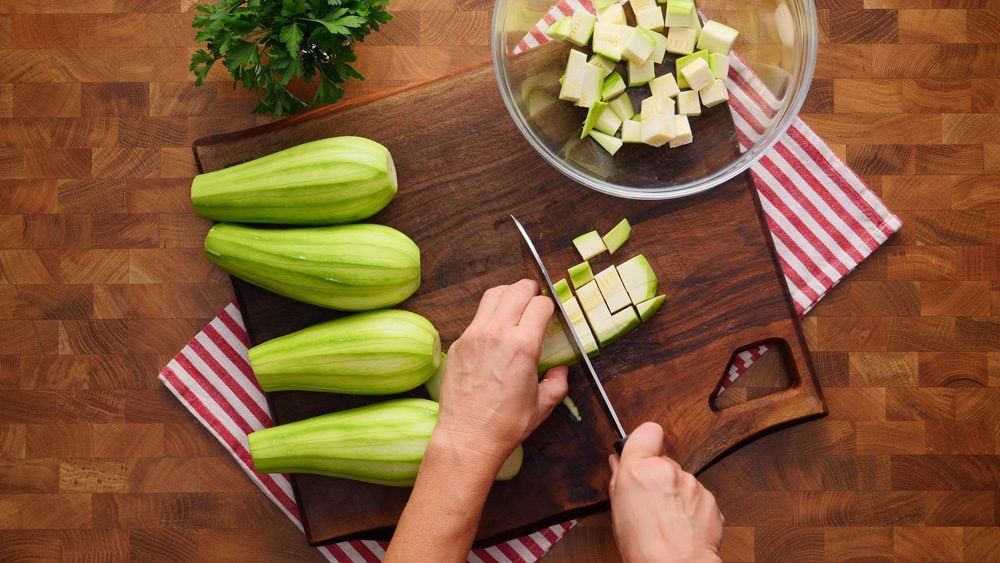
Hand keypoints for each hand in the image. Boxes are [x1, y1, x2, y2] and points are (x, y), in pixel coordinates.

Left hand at [432, 279, 568, 472]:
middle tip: (535, 300)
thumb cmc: (507, 424)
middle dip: (531, 290)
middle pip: (517, 290)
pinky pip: (477, 316)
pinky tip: (495, 330)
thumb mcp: (544, 404)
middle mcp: (497, 333)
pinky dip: (489, 315)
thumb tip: (560, 368)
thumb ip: (558, 381)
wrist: (468, 437)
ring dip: (508, 295)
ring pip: (493, 295)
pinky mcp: (459, 343)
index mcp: (523, 345)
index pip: (541, 304)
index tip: (551, 313)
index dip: (550, 306)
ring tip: (515, 305)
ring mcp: (474, 335)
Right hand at [608, 422, 723, 562]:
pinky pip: (697, 496)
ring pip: (682, 480)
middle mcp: (668, 470)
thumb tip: (617, 462)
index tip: (642, 454)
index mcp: (639, 469)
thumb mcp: (617, 510)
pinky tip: (682, 526)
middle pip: (664, 462)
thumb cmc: (643, 546)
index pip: (648, 431)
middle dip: (658, 477)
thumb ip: (618, 478)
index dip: (645, 442)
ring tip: (667, 519)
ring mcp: (692, 483)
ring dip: (676, 494)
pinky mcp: (710, 498)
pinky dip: (691, 508)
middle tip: (650, 501)